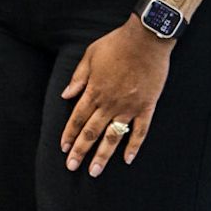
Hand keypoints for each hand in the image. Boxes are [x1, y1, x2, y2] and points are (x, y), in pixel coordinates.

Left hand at [60, 17, 173, 177]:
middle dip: (80, 151)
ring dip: (102, 155)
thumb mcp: (90, 56)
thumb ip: (78, 78)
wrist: (146, 39)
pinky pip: (140, 131)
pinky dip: (134, 146)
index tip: (64, 149)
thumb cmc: (117, 44)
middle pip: (91, 132)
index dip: (69, 135)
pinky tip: (127, 159)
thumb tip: (66, 95)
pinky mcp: (146, 107)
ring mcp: (128, 107)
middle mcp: (109, 103)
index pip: (77, 119)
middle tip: (72, 167)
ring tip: (94, 171)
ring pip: (113, 136)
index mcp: (94, 91)